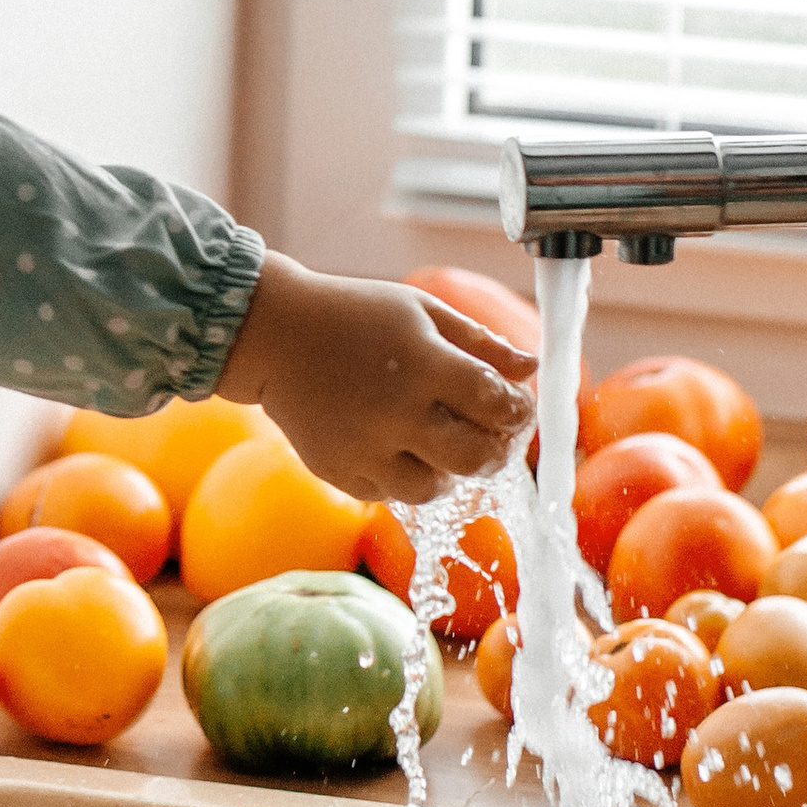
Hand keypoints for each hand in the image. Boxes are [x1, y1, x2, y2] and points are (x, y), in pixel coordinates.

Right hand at [214, 255, 535, 506]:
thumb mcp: (420, 310)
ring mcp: (364, 449)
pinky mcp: (338, 472)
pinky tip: (396, 446)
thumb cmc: (354, 314)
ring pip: (437, 491)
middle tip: (491, 436)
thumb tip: (532, 368)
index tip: (516, 407)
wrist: (274, 335)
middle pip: (477, 459)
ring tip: (438, 443)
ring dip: (450, 471)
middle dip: (497, 451)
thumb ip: (480, 342)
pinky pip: (391, 496)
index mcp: (424, 363)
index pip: (500, 405)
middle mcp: (397, 412)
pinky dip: (404, 478)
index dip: (520, 411)